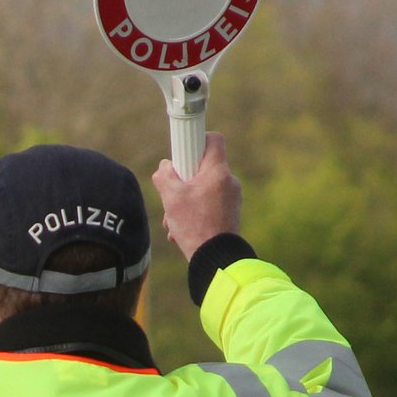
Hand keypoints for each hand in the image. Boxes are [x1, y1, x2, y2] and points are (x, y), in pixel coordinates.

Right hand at [152, 131, 241, 260]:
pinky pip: (209, 203)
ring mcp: (232, 197)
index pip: (213, 139)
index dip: (197, 140)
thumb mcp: (171, 197)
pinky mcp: (230, 212)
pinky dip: (195, 211)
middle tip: (172, 194)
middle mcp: (229, 181)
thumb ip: (165, 176)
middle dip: (183, 179)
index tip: (182, 153)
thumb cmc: (195, 225)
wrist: (216, 257)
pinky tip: (183, 228)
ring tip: (175, 219)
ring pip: (204, 188)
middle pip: (203, 167)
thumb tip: (165, 166)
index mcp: (218, 171)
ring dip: (185, 200)